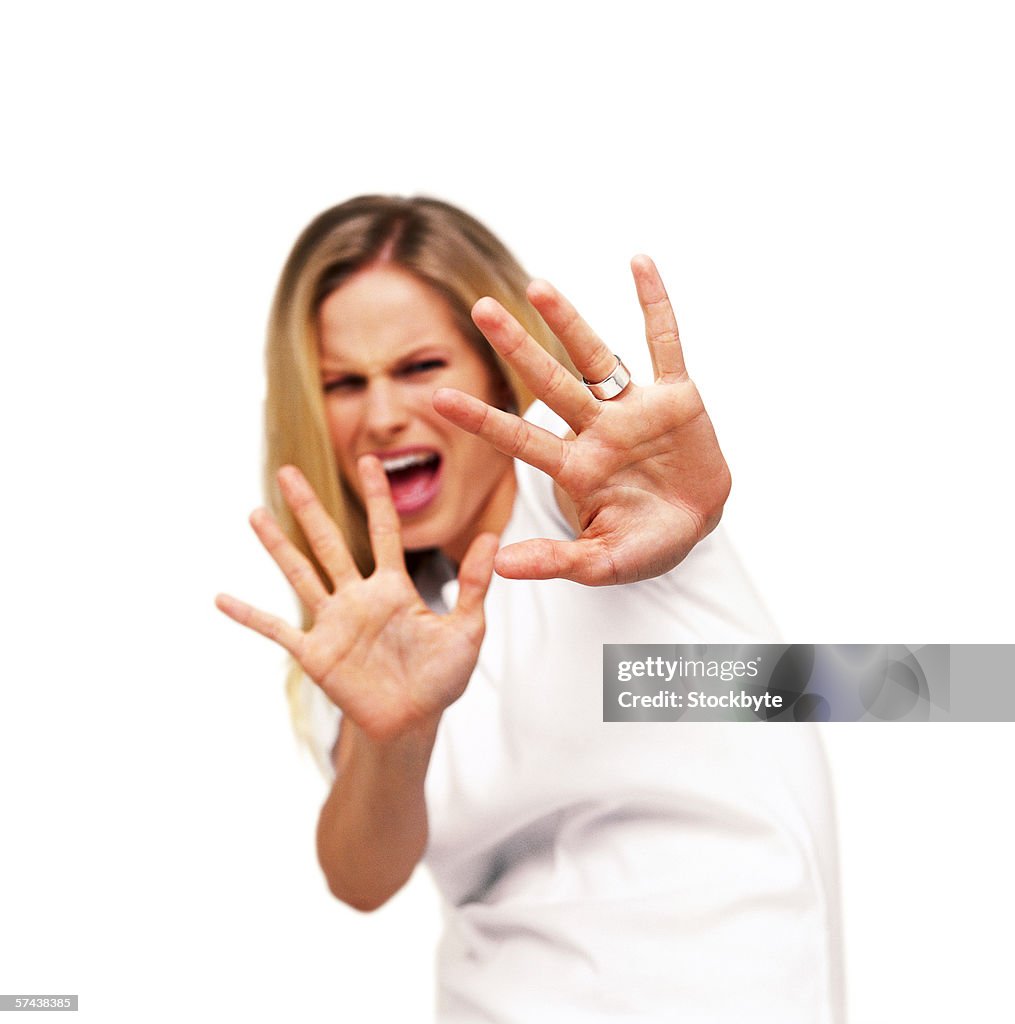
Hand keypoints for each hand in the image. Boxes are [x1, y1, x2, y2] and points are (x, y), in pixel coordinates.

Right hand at [215, 460, 497, 741]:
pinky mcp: (315, 653)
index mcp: (394, 588)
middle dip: (309, 508)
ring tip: (254, 513)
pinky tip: (221, 598)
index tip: (369, 460)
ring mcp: (333, 623)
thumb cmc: (440, 678)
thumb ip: (475, 586)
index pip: (384, 532)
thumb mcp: (466, 630)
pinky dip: (249, 616)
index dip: (377, 497)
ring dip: (277, 545)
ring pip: (299, 574)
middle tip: (288, 471)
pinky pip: (277, 630)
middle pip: (328, 542)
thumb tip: (495, 538)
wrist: (412, 724)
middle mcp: (358, 597)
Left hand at [432, 255, 729, 586]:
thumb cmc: (645, 545)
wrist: (698, 526)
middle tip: (480, 309)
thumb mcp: (602, 563)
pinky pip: (665, 343)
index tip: (438, 396)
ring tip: (537, 286)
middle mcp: (597, 430)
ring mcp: (635, 410)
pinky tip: (638, 263)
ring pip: (596, 358)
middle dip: (517, 349)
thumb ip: (554, 560)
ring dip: (568, 322)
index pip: (519, 439)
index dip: (481, 418)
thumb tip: (498, 567)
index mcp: (575, 468)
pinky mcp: (677, 397)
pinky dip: (655, 305)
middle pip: (551, 383)